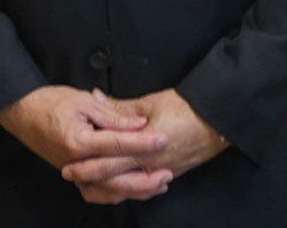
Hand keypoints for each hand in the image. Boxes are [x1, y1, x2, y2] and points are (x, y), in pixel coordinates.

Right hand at [0, 86, 169, 195]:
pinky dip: (115, 195)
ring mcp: (74, 173)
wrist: (22, 111)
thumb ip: (113, 116)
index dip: (143, 143)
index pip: (118, 145)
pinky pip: (96, 193)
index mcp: (79, 141)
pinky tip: (133, 190)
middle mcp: (76, 163)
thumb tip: (140, 125)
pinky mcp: (73, 176)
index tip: (165, 139)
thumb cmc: (51, 101)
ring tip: (158, 184)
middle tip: (168, 172)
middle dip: (145, 178)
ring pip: (108, 192)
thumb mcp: (83, 100)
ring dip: (135, 191)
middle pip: (116, 179)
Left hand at [63, 88, 226, 197]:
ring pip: (128, 188)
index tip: (68, 162)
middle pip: (114, 179)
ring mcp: (161, 173)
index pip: (109, 160)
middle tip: (69, 174)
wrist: (218, 120)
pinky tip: (115, 183)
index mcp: (143, 147)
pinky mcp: (169, 174)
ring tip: (87, 181)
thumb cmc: (185, 108)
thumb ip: (120, 107)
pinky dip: (126, 187)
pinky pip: (143, 187)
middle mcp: (151, 166)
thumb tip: (96, 98)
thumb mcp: (150, 103)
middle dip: (90, 178)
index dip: (87, 163)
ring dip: (106, 186)